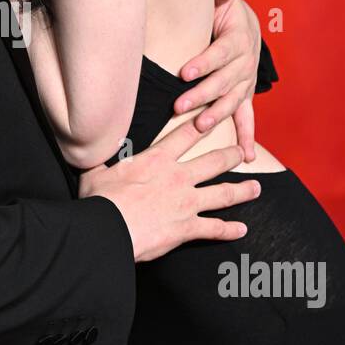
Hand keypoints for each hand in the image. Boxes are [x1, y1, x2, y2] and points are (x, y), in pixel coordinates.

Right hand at [78, 113, 260, 261]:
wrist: (109, 228)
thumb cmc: (101, 200)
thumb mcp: (95, 173)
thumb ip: (99, 160)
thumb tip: (88, 149)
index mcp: (157, 160)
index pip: (185, 135)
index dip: (203, 122)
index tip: (215, 115)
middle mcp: (178, 177)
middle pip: (214, 161)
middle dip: (232, 155)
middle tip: (244, 152)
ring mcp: (187, 203)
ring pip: (223, 193)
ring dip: (242, 190)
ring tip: (256, 188)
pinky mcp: (188, 228)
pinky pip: (215, 228)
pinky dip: (229, 230)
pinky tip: (241, 230)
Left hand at [172, 0, 260, 161]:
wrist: (246, 27)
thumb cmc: (225, 13)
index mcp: (237, 40)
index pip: (219, 53)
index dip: (203, 63)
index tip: (183, 72)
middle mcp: (245, 63)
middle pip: (223, 81)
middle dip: (202, 95)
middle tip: (179, 106)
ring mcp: (245, 82)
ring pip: (232, 101)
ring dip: (217, 115)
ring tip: (199, 128)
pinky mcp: (245, 95)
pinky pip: (247, 117)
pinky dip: (247, 136)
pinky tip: (246, 156)